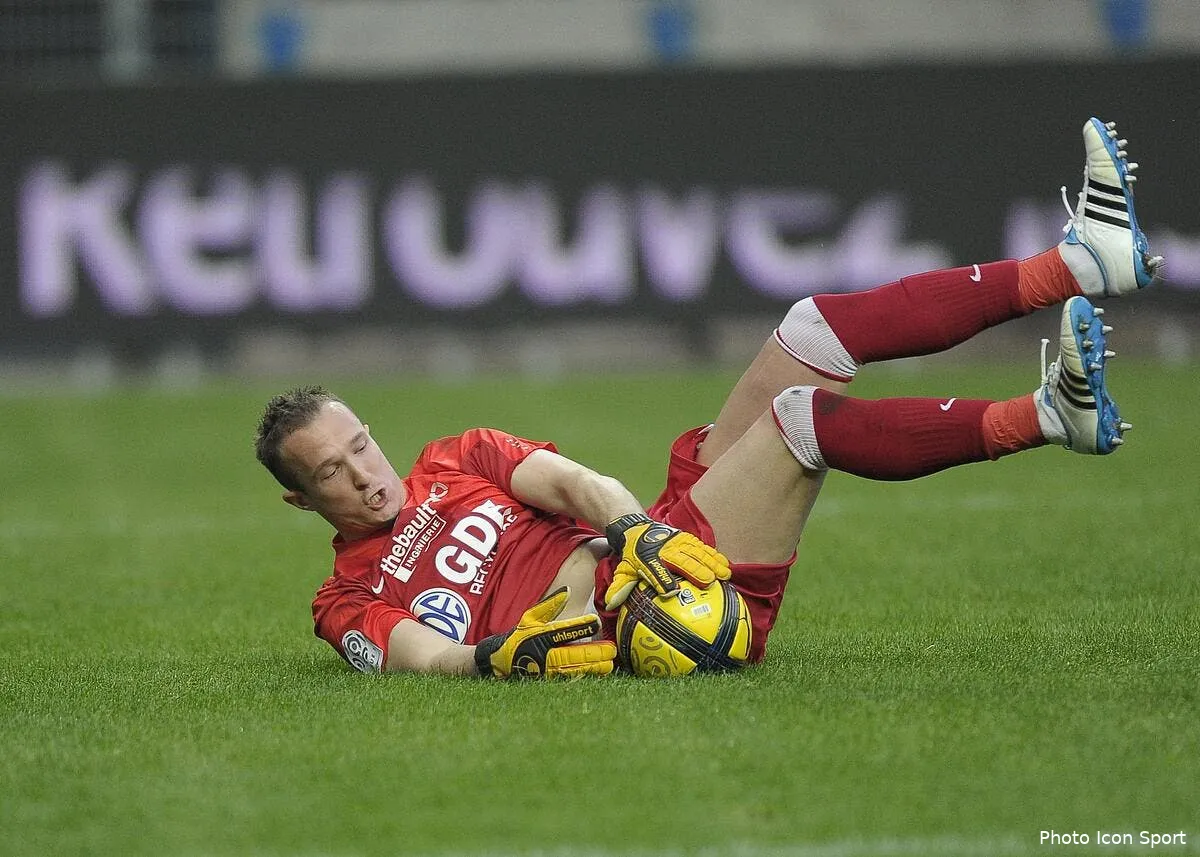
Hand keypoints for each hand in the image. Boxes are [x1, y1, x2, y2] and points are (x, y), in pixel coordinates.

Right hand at [473, 587, 615, 678]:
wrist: (499, 661)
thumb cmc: (519, 636)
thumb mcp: (531, 617)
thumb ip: (550, 605)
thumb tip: (567, 590)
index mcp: (539, 634)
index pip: (562, 629)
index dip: (580, 626)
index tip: (596, 622)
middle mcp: (542, 652)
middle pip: (571, 653)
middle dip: (593, 652)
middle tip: (611, 649)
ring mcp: (544, 668)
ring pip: (572, 668)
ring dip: (592, 667)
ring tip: (609, 664)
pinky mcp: (546, 680)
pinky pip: (567, 679)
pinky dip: (583, 676)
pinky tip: (597, 674)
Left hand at [602, 513, 731, 609]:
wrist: (637, 528)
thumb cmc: (633, 556)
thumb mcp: (624, 570)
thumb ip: (620, 587)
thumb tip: (610, 604)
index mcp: (647, 560)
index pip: (655, 572)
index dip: (663, 581)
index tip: (671, 592)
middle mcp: (664, 550)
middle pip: (682, 561)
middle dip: (694, 570)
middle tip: (708, 582)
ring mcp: (677, 542)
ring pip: (696, 553)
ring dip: (711, 563)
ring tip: (724, 574)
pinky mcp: (686, 538)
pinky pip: (702, 547)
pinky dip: (714, 555)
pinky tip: (726, 564)